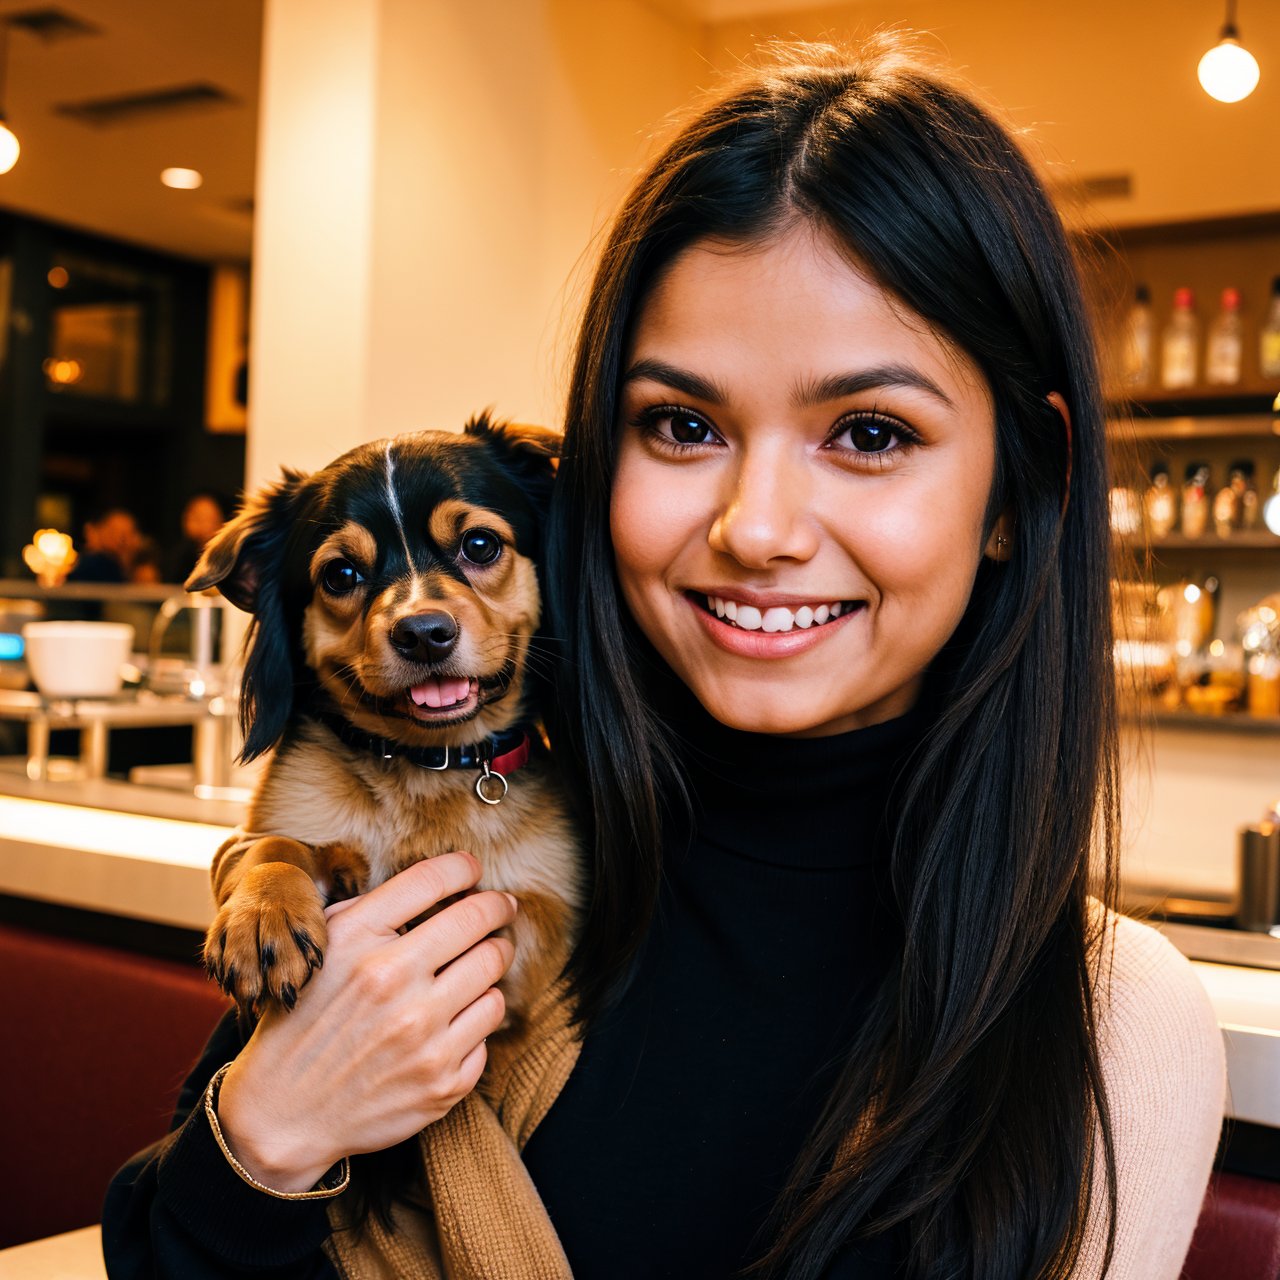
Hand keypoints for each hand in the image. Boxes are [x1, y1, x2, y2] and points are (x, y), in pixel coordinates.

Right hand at [214, 850, 516, 1191]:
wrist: (282, 1114)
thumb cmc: (305, 1020)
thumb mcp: (320, 950)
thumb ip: (372, 912)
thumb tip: (438, 884)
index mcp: (356, 940)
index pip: (432, 879)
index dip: (463, 867)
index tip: (473, 870)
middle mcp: (392, 981)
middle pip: (479, 920)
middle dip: (497, 907)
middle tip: (501, 907)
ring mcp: (421, 1035)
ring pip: (493, 973)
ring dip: (491, 962)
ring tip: (479, 962)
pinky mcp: (442, 1081)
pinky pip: (489, 1027)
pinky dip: (477, 1016)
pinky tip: (456, 1017)